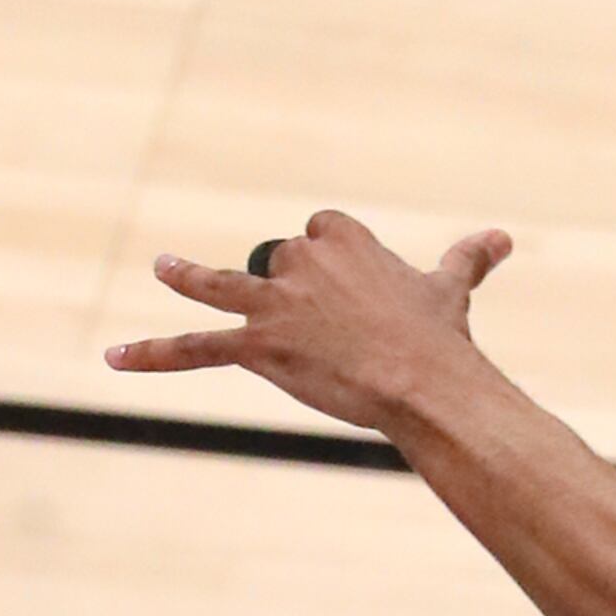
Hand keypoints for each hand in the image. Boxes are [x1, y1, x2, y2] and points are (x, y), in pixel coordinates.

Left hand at [105, 210, 516, 438]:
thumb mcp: (449, 289)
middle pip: (277, 264)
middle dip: (292, 295)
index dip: (327, 262)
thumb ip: (466, 258)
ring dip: (188, 276)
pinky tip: (113, 357)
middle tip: (332, 336)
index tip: (346, 288)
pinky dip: (154, 354)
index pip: (318, 232)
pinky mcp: (258, 345)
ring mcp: (275, 303)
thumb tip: (502, 237)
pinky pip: (195, 348)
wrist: (424, 383)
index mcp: (344, 239)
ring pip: (219, 284)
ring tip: (162, 267)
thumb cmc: (440, 339)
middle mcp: (302, 261)